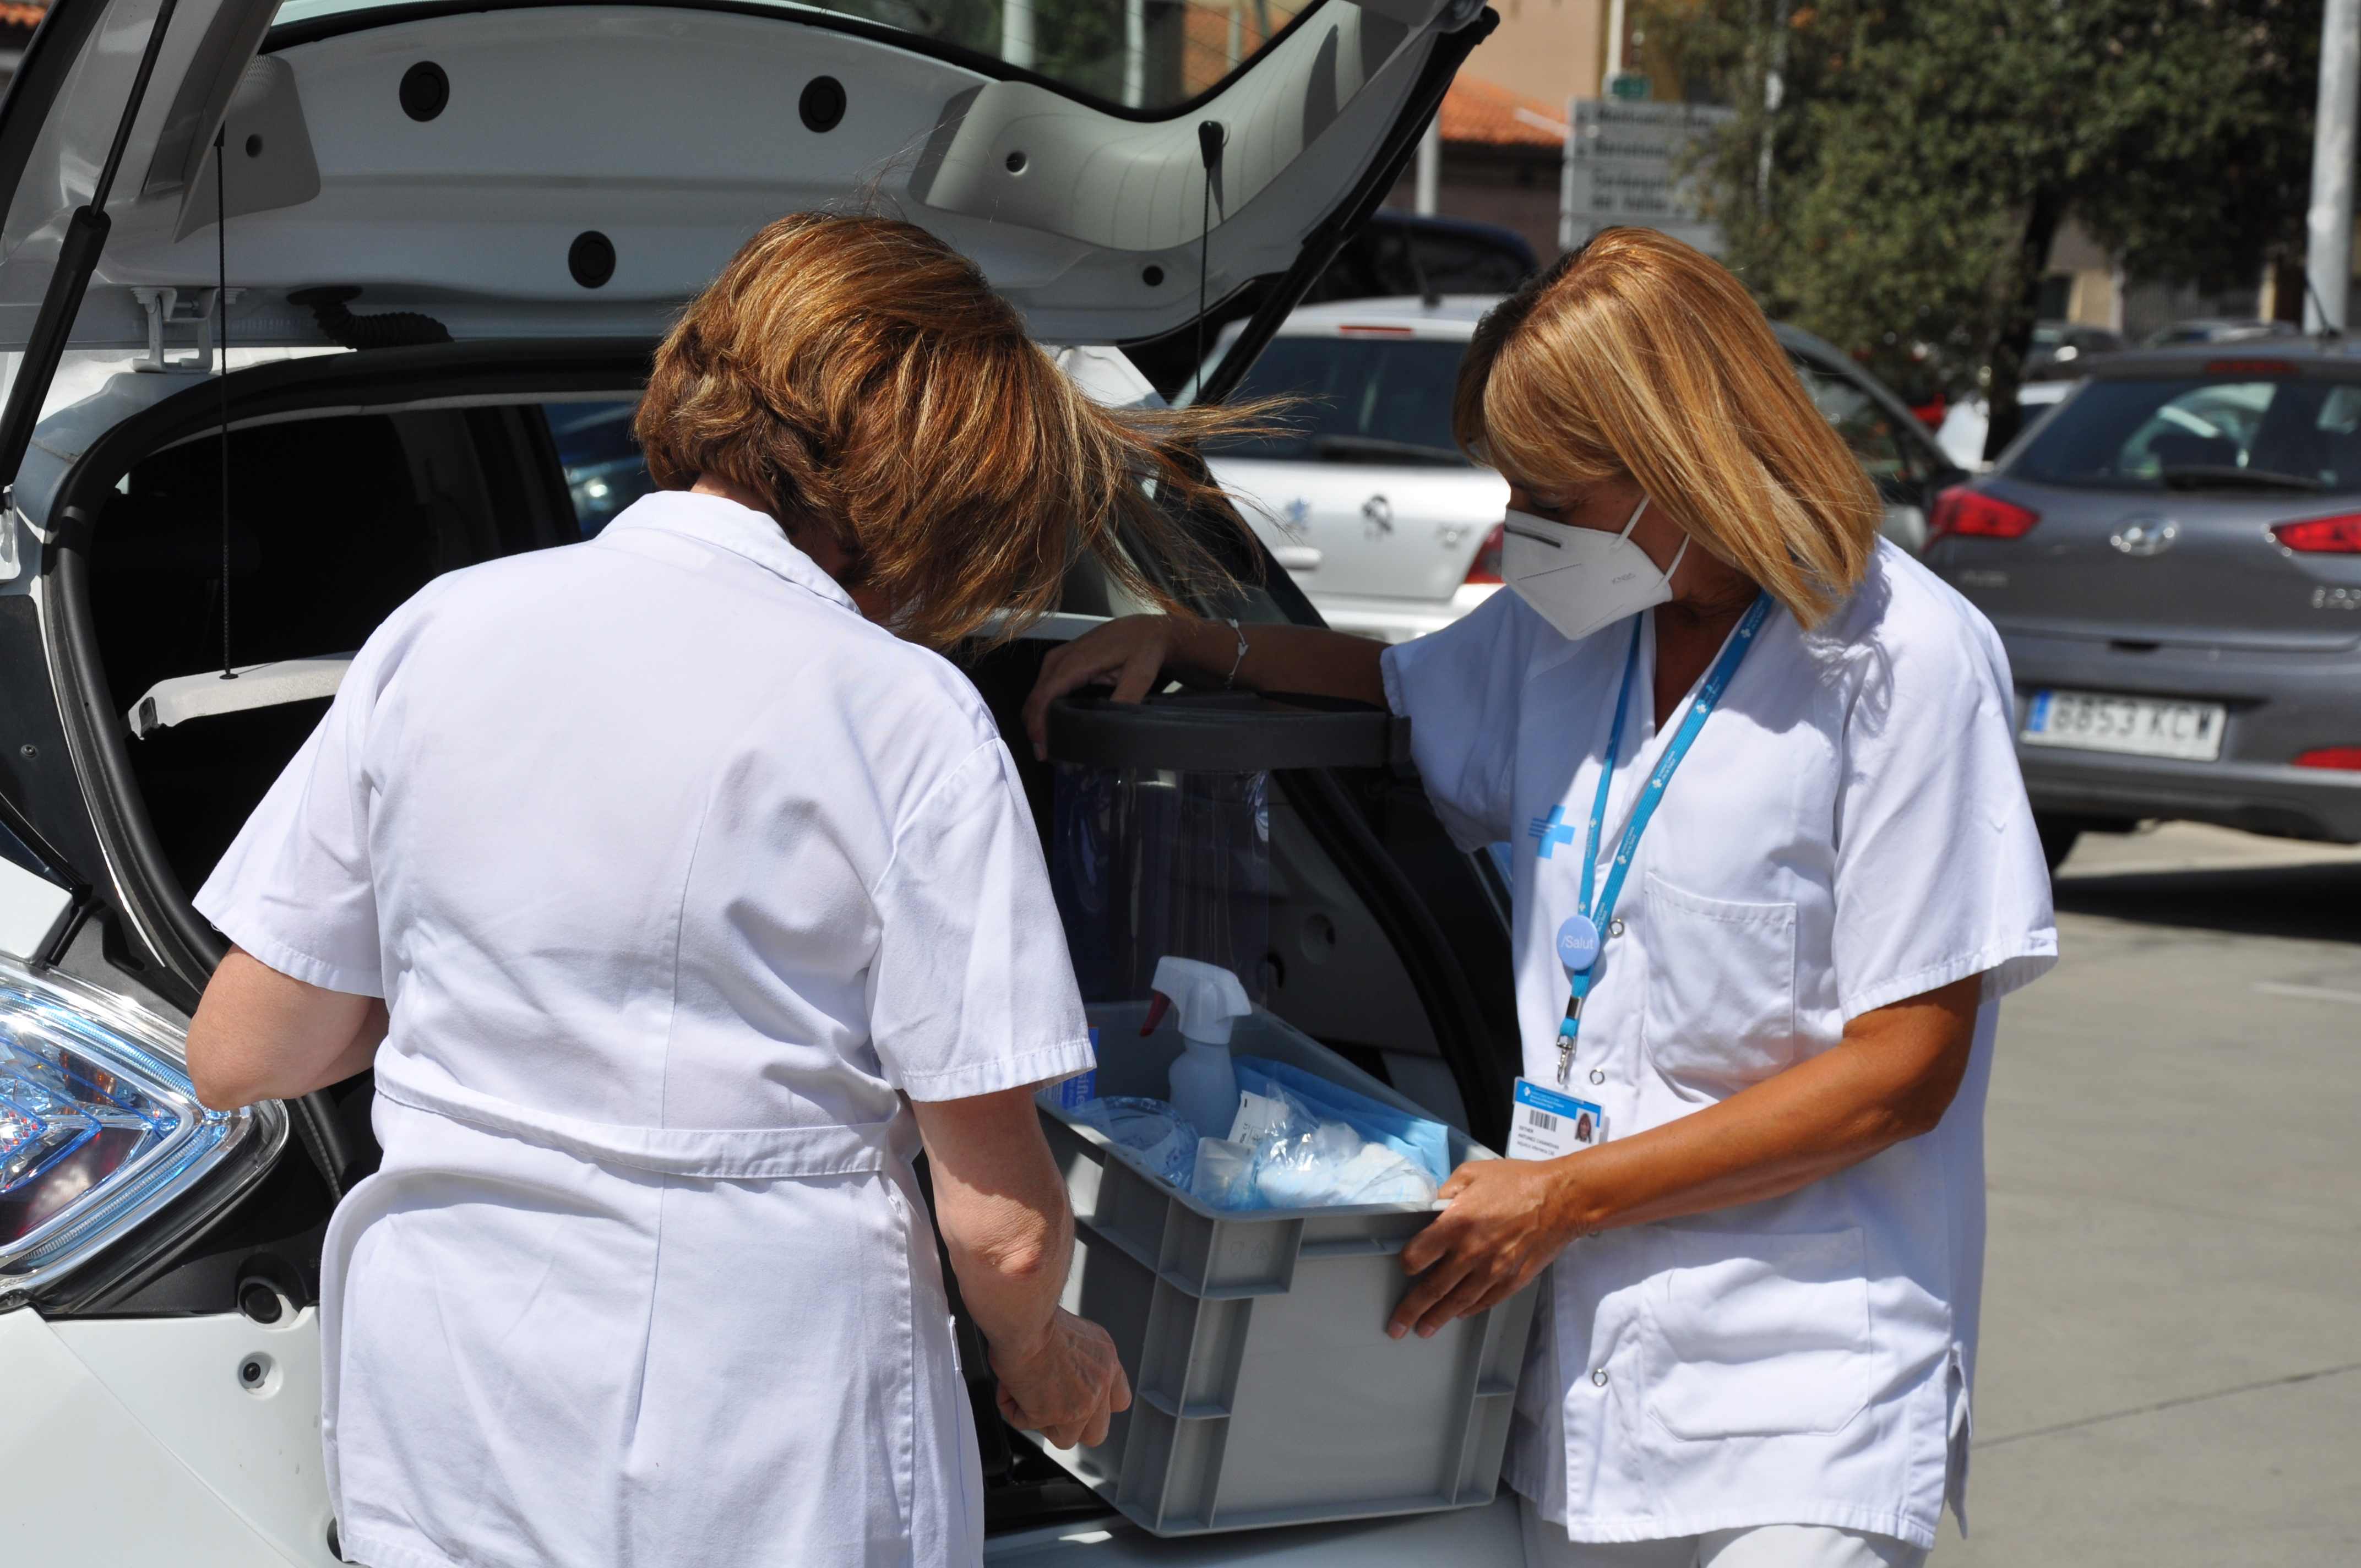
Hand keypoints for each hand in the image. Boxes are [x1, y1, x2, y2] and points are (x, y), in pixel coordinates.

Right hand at [990, 1308, 1132, 1448]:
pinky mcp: (1055, 1415)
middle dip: (1072, 1426)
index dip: (1097, 1407)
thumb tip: (1058, 1372)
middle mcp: (1100, 1384)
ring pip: (1066, 1438)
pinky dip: (1014, 1410)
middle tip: (1049, 1406)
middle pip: (1097, 1431)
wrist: (1026, 1320)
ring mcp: (1081, 1405)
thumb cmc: (1038, 1317)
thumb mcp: (1074, 1333)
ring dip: (1042, 1421)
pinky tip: (1010, 1387)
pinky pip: (1028, 1424)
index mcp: (1106, 1360)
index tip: (1077, 1399)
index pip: (1118, 1400)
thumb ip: (1077, 1360)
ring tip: (1026, 1393)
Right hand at [1021, 615, 1190, 759]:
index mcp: (1074, 662)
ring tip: (1054, 748)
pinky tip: (1056, 728)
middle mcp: (1059, 659)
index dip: (1039, 727)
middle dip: (1038, 730)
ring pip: (1036, 696)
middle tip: (1052, 758)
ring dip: (1039, 722)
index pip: (1043, 697)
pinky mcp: (1061, 662)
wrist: (1146, 629)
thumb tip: (1110, 728)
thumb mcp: (1140, 675)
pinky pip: (1044, 689)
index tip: (1044, 751)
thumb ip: (1125, 699)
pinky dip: (1044, 710)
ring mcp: (1058, 659)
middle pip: (1034, 700)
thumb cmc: (1143, 648)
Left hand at [1389, 1156, 1587, 1339]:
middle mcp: (1471, 1252)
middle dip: (1410, 1310)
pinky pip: (1484, 1301)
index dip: (1407, 1263)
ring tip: (1423, 1330)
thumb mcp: (1472, 1174)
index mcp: (1456, 1223)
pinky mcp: (1512, 1280)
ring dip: (1437, 1319)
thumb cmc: (1520, 1182)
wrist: (1563, 1199)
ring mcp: (1493, 1270)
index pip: (1417, 1256)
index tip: (1406, 1266)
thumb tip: (1431, 1208)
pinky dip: (1469, 1310)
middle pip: (1432, 1289)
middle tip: (1397, 1325)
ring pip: (1457, 1302)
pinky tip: (1459, 1315)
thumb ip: (1446, 1192)